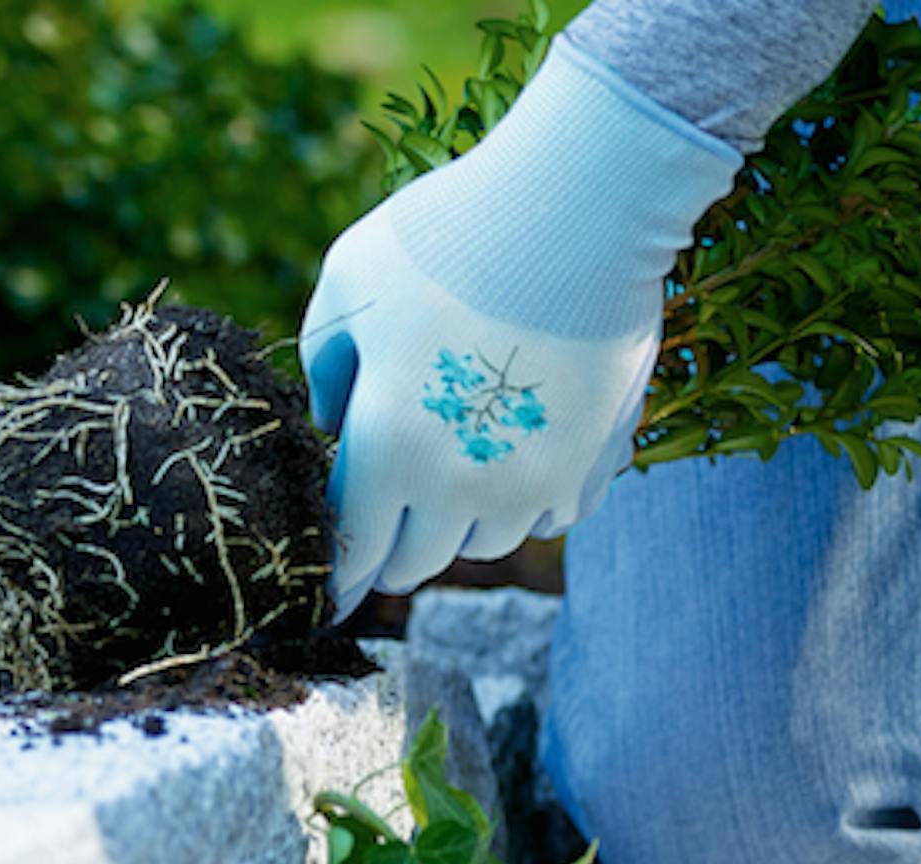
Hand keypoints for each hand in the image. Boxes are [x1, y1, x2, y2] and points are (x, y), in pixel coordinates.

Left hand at [299, 34, 740, 616]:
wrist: (580, 207)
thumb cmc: (447, 236)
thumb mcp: (345, 282)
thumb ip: (324, 361)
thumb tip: (334, 420)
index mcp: (390, 450)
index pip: (354, 547)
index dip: (336, 577)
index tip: (326, 599)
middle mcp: (463, 486)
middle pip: (418, 560)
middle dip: (391, 553)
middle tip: (381, 535)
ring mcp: (537, 480)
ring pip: (487, 542)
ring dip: (461, 525)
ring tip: (449, 481)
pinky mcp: (596, 461)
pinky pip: (553, 514)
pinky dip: (529, 501)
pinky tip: (517, 459)